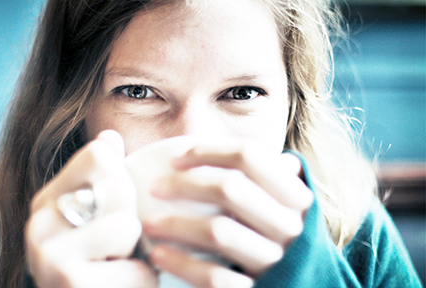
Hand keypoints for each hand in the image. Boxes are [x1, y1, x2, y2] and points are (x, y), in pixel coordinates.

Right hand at [25, 130, 157, 287]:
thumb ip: (103, 178)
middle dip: (131, 219)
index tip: (114, 209)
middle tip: (115, 247)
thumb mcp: (98, 217)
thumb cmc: (99, 264)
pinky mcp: (69, 283)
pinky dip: (139, 283)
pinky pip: (135, 268)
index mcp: (47, 198)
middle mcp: (38, 221)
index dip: (123, 180)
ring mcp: (49, 254)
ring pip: (127, 225)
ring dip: (136, 253)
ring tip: (116, 268)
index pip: (100, 155)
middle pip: (118, 185)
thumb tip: (110, 134)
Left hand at [143, 140, 312, 287]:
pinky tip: (158, 255)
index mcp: (296, 197)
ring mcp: (275, 261)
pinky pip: (214, 276)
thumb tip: (273, 157)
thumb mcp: (286, 209)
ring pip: (218, 231)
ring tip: (149, 224)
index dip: (207, 152)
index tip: (175, 160)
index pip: (249, 156)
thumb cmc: (283, 242)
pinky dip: (182, 264)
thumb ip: (275, 182)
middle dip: (183, 184)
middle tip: (155, 187)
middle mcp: (290, 226)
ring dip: (175, 224)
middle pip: (230, 189)